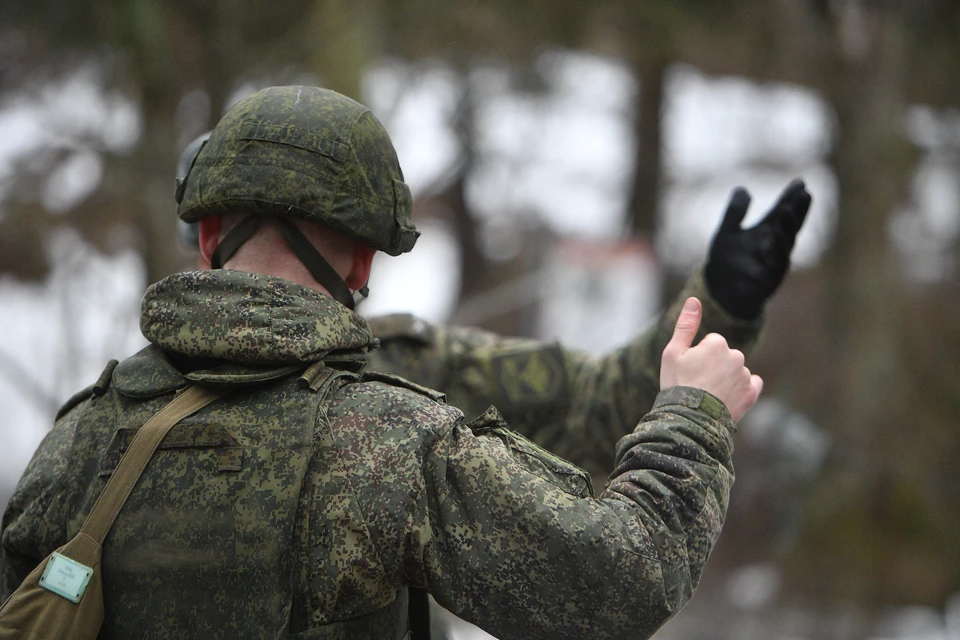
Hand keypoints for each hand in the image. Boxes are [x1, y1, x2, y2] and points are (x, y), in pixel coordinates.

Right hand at [661, 297, 762, 421]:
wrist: (689, 419)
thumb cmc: (677, 384)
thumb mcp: (673, 352)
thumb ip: (686, 325)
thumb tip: (694, 299)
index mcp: (717, 342)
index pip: (710, 343)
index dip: (697, 357)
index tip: (689, 371)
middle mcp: (736, 355)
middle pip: (724, 356)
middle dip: (713, 366)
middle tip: (698, 384)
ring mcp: (745, 375)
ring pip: (735, 370)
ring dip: (725, 378)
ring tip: (709, 395)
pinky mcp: (751, 394)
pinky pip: (751, 384)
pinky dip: (742, 389)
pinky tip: (728, 397)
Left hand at [705, 178, 811, 319]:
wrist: (720, 290)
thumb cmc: (725, 261)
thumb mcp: (726, 232)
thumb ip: (734, 212)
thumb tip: (742, 189)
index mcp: (766, 230)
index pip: (781, 211)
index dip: (790, 197)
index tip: (800, 182)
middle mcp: (776, 243)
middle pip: (790, 224)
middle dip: (798, 210)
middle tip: (804, 193)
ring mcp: (776, 260)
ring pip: (786, 241)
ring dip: (787, 226)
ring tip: (786, 210)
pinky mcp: (773, 276)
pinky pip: (777, 262)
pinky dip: (775, 249)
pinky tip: (773, 237)